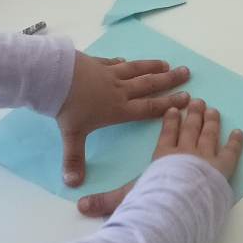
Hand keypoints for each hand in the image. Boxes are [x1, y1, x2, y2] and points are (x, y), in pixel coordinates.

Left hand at [55, 54, 191, 186]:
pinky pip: (113, 62)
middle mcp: (119, 90)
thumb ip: (74, 160)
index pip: (149, 107)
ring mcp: (108, 74)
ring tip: (166, 64)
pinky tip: (125, 59)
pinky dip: (122, 62)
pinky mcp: (96, 63)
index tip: (186, 98)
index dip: (169, 104)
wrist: (55, 77)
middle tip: (186, 72)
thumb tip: (72, 183)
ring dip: (152, 67)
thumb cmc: (67, 107)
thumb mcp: (72, 135)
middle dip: (169, 80)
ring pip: (135, 69)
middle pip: (149, 84)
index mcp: (118, 109)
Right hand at [76, 99, 242, 217]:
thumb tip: (79, 206)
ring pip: (209, 134)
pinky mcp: (222, 167)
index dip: (169, 121)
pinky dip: (235, 142)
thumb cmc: (152, 199)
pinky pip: (231, 151)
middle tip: (197, 101)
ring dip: (211, 121)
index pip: (166, 134)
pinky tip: (239, 133)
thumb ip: (105, 201)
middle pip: (189, 128)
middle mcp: (184, 151)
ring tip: (213, 110)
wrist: (178, 205)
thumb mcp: (125, 199)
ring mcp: (205, 157)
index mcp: (162, 155)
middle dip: (192, 114)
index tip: (172, 109)